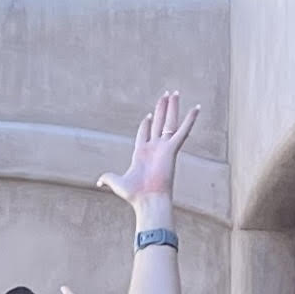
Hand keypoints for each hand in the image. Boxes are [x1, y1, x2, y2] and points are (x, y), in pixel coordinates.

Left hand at [101, 92, 196, 209]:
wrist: (148, 200)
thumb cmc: (134, 195)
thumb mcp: (116, 183)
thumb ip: (108, 178)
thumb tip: (98, 183)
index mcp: (142, 153)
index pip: (145, 133)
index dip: (147, 122)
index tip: (150, 113)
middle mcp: (155, 148)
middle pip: (159, 122)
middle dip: (162, 108)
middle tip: (166, 94)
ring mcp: (164, 147)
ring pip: (169, 122)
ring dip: (172, 107)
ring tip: (175, 93)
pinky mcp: (172, 149)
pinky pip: (183, 131)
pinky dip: (190, 119)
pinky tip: (196, 107)